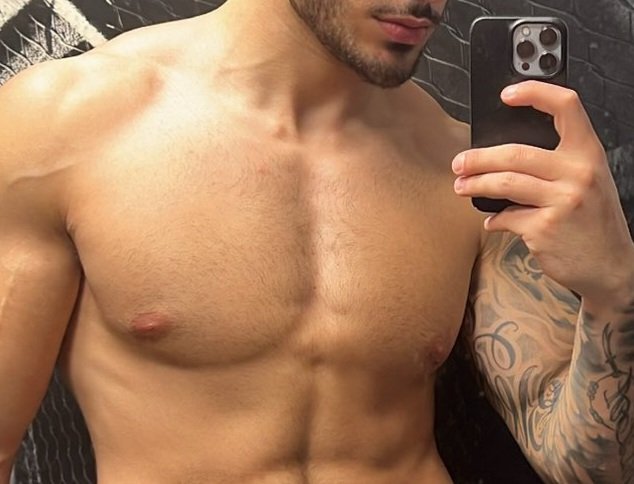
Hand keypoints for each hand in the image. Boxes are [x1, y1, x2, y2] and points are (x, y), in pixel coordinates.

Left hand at [452, 80, 633, 300]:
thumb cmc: (594, 222)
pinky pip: (507, 217)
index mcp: (588, 154)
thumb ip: (558, 164)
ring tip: (461, 187)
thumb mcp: (589, 182)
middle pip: (516, 153)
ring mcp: (562, 201)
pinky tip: (492, 221)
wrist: (611, 267)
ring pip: (504, 183)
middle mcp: (578, 173)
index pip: (566, 107)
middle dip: (479, 158)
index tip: (506, 95)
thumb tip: (505, 156)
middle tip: (460, 163)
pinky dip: (494, 219)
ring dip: (475, 185)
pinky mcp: (544, 228)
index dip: (535, 92)